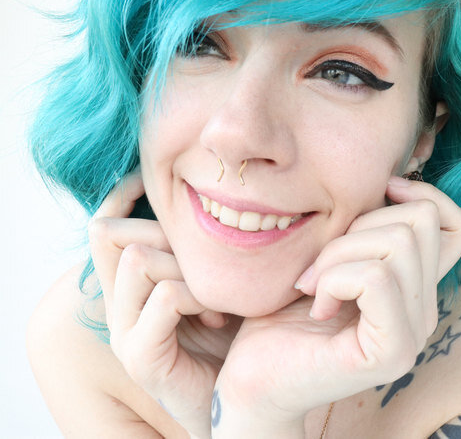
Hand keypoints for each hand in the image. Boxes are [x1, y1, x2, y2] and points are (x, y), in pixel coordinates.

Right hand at [88, 170, 235, 436]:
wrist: (243, 396)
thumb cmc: (237, 334)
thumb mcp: (219, 279)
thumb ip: (203, 248)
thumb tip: (212, 194)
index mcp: (129, 286)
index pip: (104, 226)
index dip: (122, 195)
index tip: (152, 176)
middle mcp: (117, 306)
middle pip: (113, 235)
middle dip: (167, 234)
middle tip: (209, 262)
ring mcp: (124, 332)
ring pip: (138, 260)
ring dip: (186, 267)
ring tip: (218, 297)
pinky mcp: (141, 357)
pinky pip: (164, 298)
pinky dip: (198, 297)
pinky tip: (219, 318)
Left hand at [211, 176, 460, 434]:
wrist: (254, 375)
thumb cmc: (283, 311)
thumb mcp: (331, 252)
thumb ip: (367, 229)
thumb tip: (394, 182)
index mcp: (416, 285)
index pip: (459, 225)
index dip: (424, 195)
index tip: (376, 201)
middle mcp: (425, 310)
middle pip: (420, 221)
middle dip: (357, 226)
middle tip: (319, 266)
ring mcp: (414, 334)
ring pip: (398, 244)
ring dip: (338, 255)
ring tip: (314, 287)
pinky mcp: (393, 351)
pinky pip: (377, 278)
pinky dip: (335, 279)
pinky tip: (318, 306)